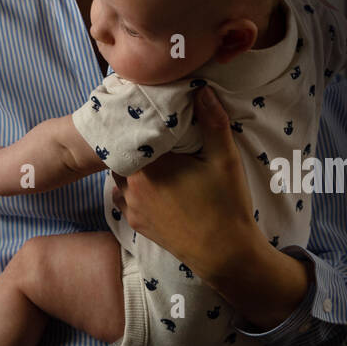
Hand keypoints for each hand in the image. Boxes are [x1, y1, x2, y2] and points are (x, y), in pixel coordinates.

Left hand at [111, 87, 262, 279]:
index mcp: (149, 166)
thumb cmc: (226, 205)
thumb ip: (212, 122)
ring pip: (120, 173)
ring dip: (132, 164)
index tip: (149, 113)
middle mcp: (132, 186)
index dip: (138, 122)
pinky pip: (124, 195)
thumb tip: (202, 89)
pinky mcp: (136, 223)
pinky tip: (152, 181)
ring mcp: (131, 206)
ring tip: (151, 155)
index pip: (131, 134)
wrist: (226, 255)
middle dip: (134, 142)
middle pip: (122, 153)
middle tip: (151, 131)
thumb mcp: (224, 159)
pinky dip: (132, 185)